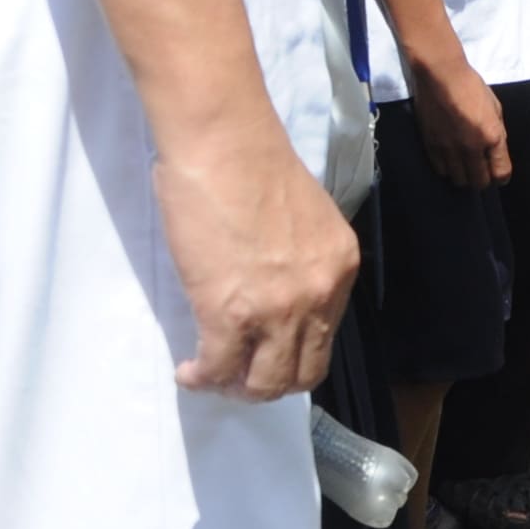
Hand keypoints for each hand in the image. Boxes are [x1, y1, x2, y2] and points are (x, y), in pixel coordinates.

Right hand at [160, 110, 356, 398]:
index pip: (326, 335)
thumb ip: (300, 259)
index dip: (293, 350)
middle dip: (269, 382)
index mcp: (339, 266)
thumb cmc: (251, 162)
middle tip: (240, 374)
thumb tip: (272, 284)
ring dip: (238, 387)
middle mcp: (319, 295)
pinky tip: (190, 370)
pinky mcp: (231, 315)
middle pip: (303, 371)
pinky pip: (220, 367)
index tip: (266, 349)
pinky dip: (202, 377)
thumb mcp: (305, 219)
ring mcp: (278, 310)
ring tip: (214, 375)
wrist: (223, 141)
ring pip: (266, 382)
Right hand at [411, 59, 513, 190]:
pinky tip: (450, 159)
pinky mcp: (431, 146)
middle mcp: (471, 147)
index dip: (502, 178)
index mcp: (492, 136)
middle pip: (479, 182)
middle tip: (481, 171)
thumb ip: (497, 132)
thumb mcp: (495, 107)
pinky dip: (447, 169)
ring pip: (459, 180)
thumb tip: (495, 151)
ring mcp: (449, 149)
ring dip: (464, 176)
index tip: (499, 176)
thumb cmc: (471, 86)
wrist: (440, 75)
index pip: (501, 173)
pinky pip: (440, 170)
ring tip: (464, 167)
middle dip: (483, 180)